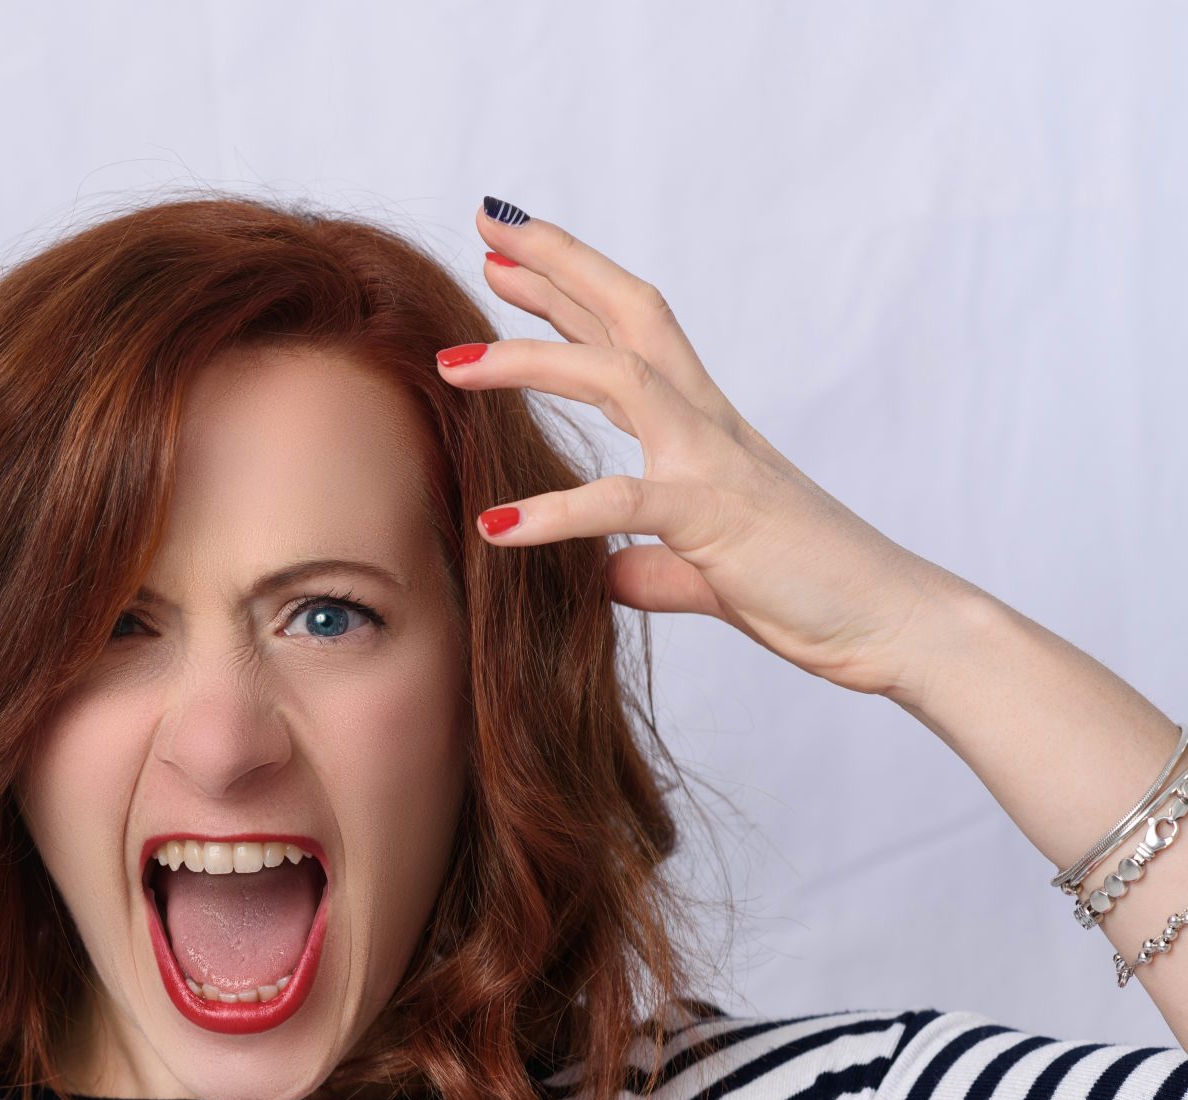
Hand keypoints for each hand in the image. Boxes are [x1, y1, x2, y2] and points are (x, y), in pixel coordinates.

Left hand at [438, 199, 972, 699]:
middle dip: (558, 263)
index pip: (631, 335)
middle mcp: (710, 426)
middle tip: (488, 224)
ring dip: (531, 360)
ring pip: (618, 376)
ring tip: (452, 363)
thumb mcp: (710, 572)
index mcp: (706, 429)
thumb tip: (610, 576)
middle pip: (629, 313)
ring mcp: (715, 464)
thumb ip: (655, 567)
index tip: (508, 257)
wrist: (897, 627)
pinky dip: (557, 511)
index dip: (570, 289)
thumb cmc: (814, 591)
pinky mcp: (716, 520)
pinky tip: (498, 527)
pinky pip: (624, 503)